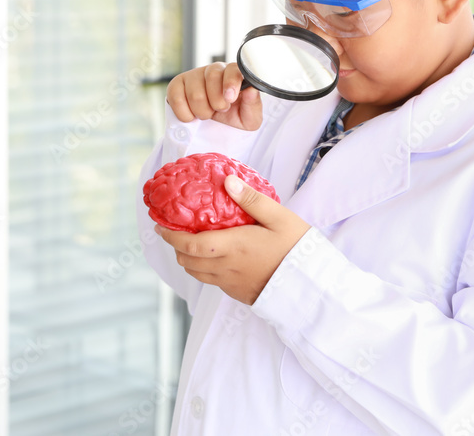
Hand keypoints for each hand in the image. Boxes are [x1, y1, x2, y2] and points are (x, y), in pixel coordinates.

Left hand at [155, 174, 310, 304]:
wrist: (313, 286)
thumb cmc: (297, 248)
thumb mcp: (279, 217)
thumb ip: (251, 199)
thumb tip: (226, 181)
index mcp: (232, 247)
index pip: (189, 244)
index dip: (170, 236)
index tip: (160, 226)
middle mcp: (226, 268)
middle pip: (187, 261)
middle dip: (176, 246)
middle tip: (176, 231)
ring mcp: (231, 284)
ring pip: (197, 273)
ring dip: (188, 258)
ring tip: (192, 242)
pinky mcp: (238, 293)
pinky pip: (211, 281)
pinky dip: (203, 269)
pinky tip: (214, 257)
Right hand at [166, 62, 261, 130]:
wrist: (215, 127)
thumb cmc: (234, 116)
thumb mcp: (249, 117)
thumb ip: (253, 104)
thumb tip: (251, 89)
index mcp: (234, 74)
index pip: (232, 69)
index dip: (230, 83)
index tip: (230, 99)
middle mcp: (214, 70)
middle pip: (212, 77)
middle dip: (216, 102)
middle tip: (220, 110)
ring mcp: (194, 75)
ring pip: (194, 93)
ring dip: (202, 111)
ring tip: (207, 113)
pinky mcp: (177, 84)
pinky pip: (176, 98)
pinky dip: (185, 113)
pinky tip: (192, 114)